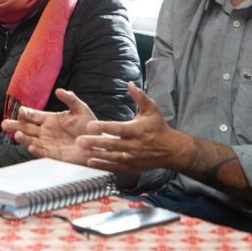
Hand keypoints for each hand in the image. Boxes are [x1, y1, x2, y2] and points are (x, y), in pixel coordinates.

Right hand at [1, 88, 96, 164]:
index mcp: (50, 119)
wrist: (98, 143)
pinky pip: (42, 152)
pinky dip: (35, 150)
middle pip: (27, 128)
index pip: (33, 116)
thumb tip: (58, 90)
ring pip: (31, 140)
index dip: (26, 113)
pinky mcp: (54, 155)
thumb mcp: (80, 109)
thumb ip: (70, 99)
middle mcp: (46, 131)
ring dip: (23, 138)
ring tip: (16, 135)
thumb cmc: (89, 126)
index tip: (21, 111)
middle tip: (4, 124)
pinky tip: (31, 146)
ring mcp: (48, 143)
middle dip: (16, 126)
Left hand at [76, 82, 190, 173]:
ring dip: (96, 154)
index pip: (118, 128)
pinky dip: (103, 165)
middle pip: (112, 144)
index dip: (104, 127)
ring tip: (82, 151)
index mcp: (137, 130)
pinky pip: (116, 167)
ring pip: (112, 156)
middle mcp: (135, 145)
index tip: (90, 125)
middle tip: (79, 140)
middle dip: (95, 142)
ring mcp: (133, 157)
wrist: (172, 150)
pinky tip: (91, 162)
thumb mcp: (152, 109)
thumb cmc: (159, 127)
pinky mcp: (132, 167)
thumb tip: (129, 83)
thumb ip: (139, 96)